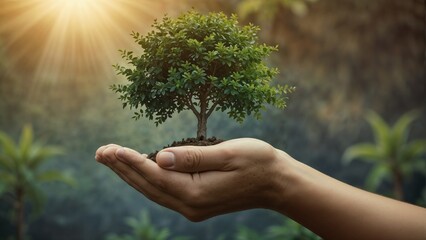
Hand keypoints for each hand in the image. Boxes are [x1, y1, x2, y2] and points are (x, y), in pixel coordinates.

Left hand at [95, 138, 288, 220]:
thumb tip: (160, 157)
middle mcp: (190, 205)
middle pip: (148, 186)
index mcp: (196, 193)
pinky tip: (138, 169)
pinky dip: (147, 180)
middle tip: (100, 152)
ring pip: (153, 191)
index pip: (155, 175)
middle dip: (123, 169)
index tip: (110, 149)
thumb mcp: (228, 153)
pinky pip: (163, 192)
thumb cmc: (257, 162)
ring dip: (131, 175)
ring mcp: (192, 207)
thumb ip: (194, 157)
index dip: (130, 161)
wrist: (276, 184)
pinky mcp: (196, 204)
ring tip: (111, 159)